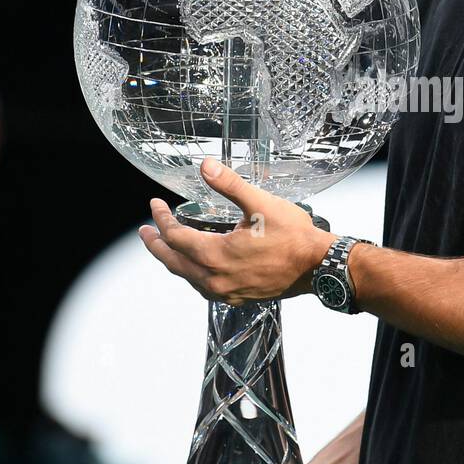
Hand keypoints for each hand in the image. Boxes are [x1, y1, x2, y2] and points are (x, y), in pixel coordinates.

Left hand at [138, 158, 333, 304]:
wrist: (318, 266)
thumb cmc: (293, 236)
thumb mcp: (260, 204)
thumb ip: (229, 185)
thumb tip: (205, 166)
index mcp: (215, 255)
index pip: (175, 236)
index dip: (162, 219)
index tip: (156, 205)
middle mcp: (215, 278)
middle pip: (173, 261)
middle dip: (156, 244)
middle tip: (146, 231)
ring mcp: (226, 291)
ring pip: (187, 277)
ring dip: (173, 260)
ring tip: (166, 247)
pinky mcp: (238, 297)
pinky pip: (204, 288)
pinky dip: (192, 274)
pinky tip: (196, 267)